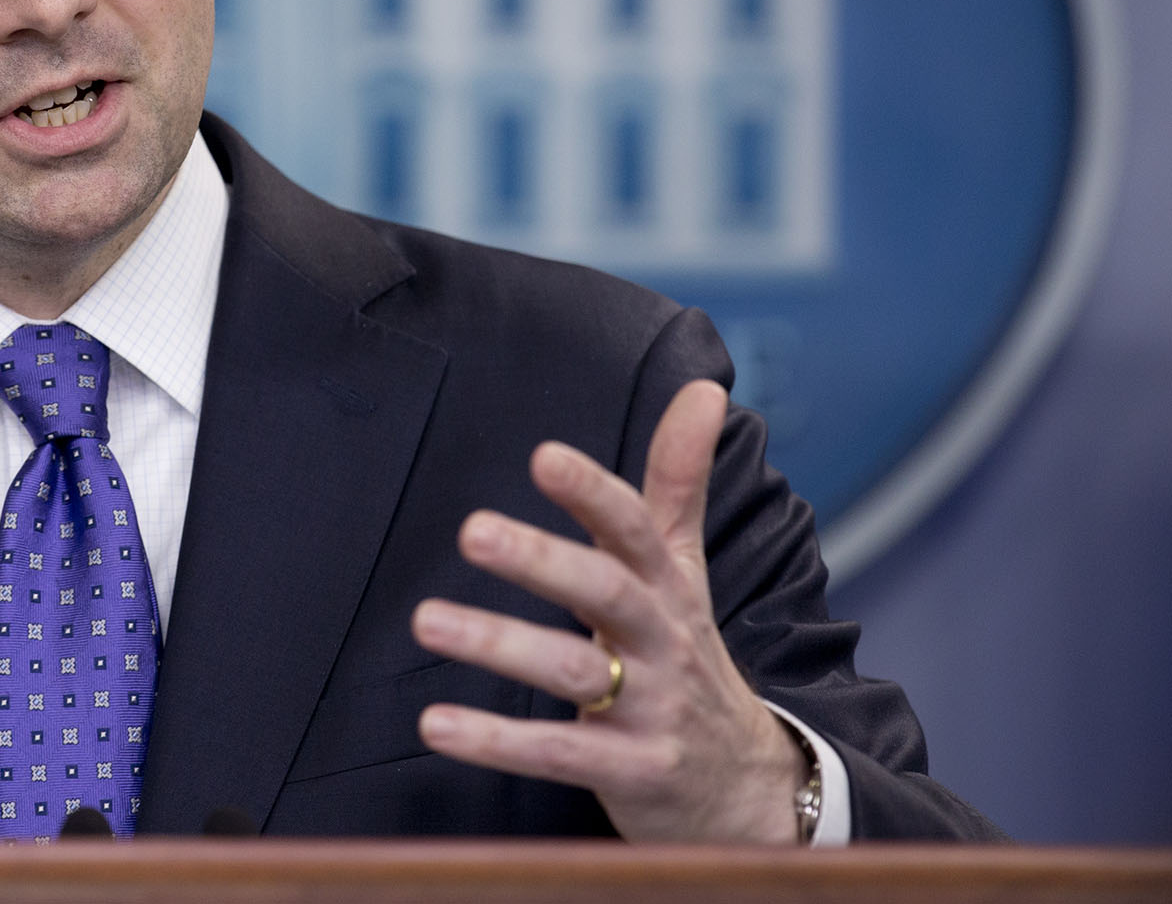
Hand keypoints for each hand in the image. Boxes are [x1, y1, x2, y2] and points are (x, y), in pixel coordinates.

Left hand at [410, 379, 807, 841]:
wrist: (748, 788)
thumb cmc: (688, 656)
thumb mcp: (686, 569)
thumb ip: (678, 482)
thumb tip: (702, 386)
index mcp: (667, 587)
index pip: (635, 530)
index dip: (593, 494)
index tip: (544, 456)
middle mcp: (664, 641)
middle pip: (607, 593)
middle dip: (543, 560)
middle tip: (471, 531)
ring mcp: (650, 708)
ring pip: (573, 673)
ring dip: (499, 644)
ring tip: (425, 619)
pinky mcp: (630, 772)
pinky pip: (559, 755)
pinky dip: (497, 741)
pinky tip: (435, 723)